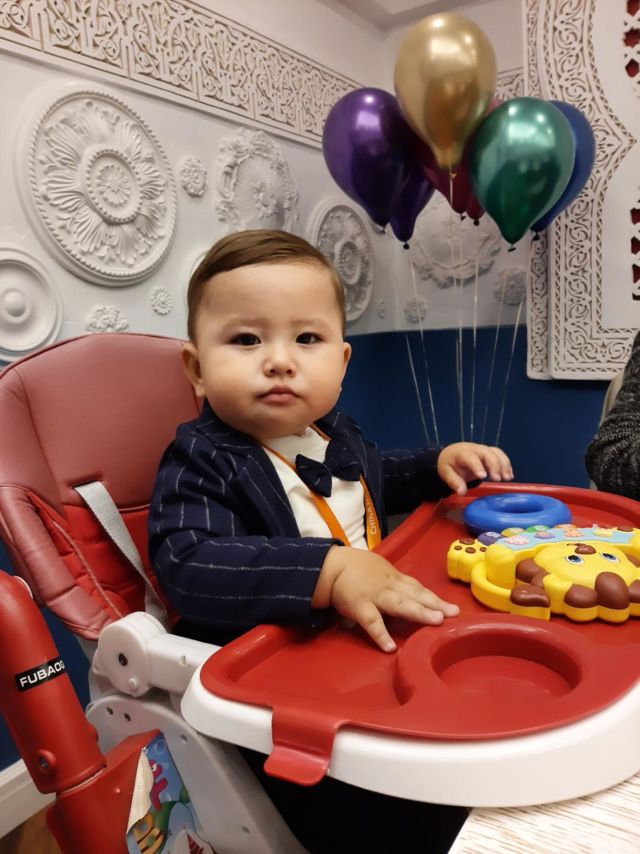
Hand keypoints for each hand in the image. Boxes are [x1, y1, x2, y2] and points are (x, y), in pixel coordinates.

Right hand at [313, 546, 458, 651]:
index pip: (418, 588)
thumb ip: (394, 584)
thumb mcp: (379, 571)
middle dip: (435, 603)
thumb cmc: (355, 570)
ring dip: (419, 612)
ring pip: (400, 604)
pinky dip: (380, 634)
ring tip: (436, 621)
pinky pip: (371, 622)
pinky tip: (390, 647)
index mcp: (394, 578)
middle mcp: (389, 585)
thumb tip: (412, 597)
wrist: (330, 566)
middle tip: (454, 613)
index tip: (453, 608)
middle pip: (415, 594)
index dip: (435, 598)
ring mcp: (375, 595)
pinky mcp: (359, 606)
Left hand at [437, 442, 512, 495]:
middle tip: (498, 479)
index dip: (477, 466)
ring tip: (507, 478)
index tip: (483, 477)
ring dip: (504, 464)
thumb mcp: (446, 473)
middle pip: (487, 453)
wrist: (452, 454)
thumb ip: (454, 482)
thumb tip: (461, 492)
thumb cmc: (449, 465)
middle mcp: (474, 449)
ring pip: (496, 453)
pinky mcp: (490, 453)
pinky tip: (510, 476)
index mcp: (461, 453)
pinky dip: (506, 465)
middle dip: (494, 465)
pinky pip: (500, 455)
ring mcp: (483, 450)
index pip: (470, 458)